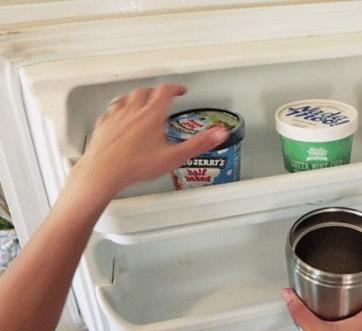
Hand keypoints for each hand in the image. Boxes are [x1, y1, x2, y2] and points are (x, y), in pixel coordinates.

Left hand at [70, 83, 229, 196]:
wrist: (103, 172)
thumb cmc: (135, 165)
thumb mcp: (174, 156)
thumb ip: (199, 144)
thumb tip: (219, 134)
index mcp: (152, 114)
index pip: (166, 91)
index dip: (175, 88)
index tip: (180, 89)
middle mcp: (133, 111)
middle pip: (145, 91)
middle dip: (155, 90)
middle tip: (162, 93)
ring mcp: (116, 117)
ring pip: (126, 97)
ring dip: (136, 95)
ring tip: (141, 98)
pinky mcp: (103, 126)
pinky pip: (110, 110)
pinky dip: (117, 108)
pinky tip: (117, 114)